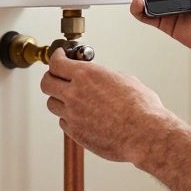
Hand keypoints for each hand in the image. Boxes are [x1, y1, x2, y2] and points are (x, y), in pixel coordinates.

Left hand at [40, 51, 179, 163]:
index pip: (56, 63)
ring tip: (70, 98)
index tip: (58, 57)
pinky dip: (68, 117)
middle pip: (46, 83)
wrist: (144, 134)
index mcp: (87, 75)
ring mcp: (73, 114)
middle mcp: (75, 93)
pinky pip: (63, 122)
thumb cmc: (140, 108)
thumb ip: (104, 76)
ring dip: (59, 99)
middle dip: (50, 78)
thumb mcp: (124, 79)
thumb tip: (100, 77)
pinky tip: (80, 116)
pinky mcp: (76, 133)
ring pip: (52, 104)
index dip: (55, 58)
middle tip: (57, 77)